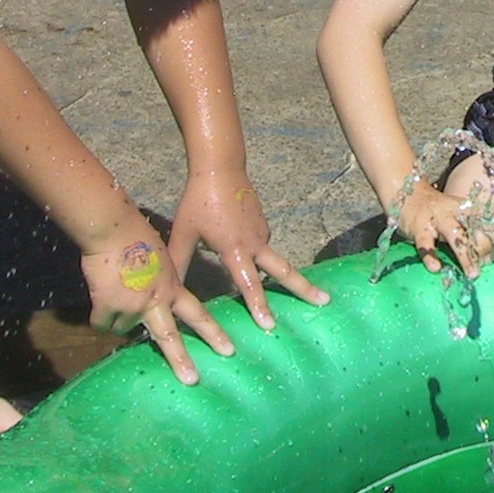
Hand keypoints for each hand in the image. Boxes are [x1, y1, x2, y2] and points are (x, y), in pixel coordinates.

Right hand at [81, 223, 235, 384]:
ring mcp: (132, 306)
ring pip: (123, 328)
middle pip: (169, 337)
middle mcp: (155, 301)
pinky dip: (99, 314)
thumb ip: (161, 281)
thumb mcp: (162, 258)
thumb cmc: (137, 236)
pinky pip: (101, 323)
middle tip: (193, 380)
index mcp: (172, 288)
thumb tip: (155, 296)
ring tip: (116, 292)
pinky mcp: (108, 307)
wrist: (113, 229)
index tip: (228, 351)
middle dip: (181, 360)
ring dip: (118, 318)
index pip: (197, 314)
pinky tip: (101, 293)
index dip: (212, 333)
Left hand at [169, 169, 328, 330]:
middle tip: (325, 302)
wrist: (220, 168)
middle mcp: (255, 243)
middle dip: (304, 288)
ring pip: (273, 260)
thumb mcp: (184, 233)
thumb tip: (168, 288)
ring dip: (287, 277)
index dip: (258, 305)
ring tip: (305, 294)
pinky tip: (252, 258)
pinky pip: (264, 247)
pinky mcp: (263, 225)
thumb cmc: (199, 201)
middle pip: (284, 270)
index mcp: (234, 249)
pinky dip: (264, 258)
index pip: (249, 283)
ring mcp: (262, 232)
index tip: (270, 325)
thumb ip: (178, 262)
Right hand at [397, 180, 493, 279]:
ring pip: (454, 236)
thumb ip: (489, 219)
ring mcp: (437, 218)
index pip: (492, 219)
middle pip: (475, 228)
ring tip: (473, 274)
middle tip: (489, 266)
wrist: (408, 194)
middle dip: (484, 248)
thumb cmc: (442, 209)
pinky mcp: (418, 227)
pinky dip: (430, 255)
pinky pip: (425, 242)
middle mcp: (455, 211)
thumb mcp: (465, 210)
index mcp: (469, 207)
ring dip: (465, 256)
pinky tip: (436, 268)